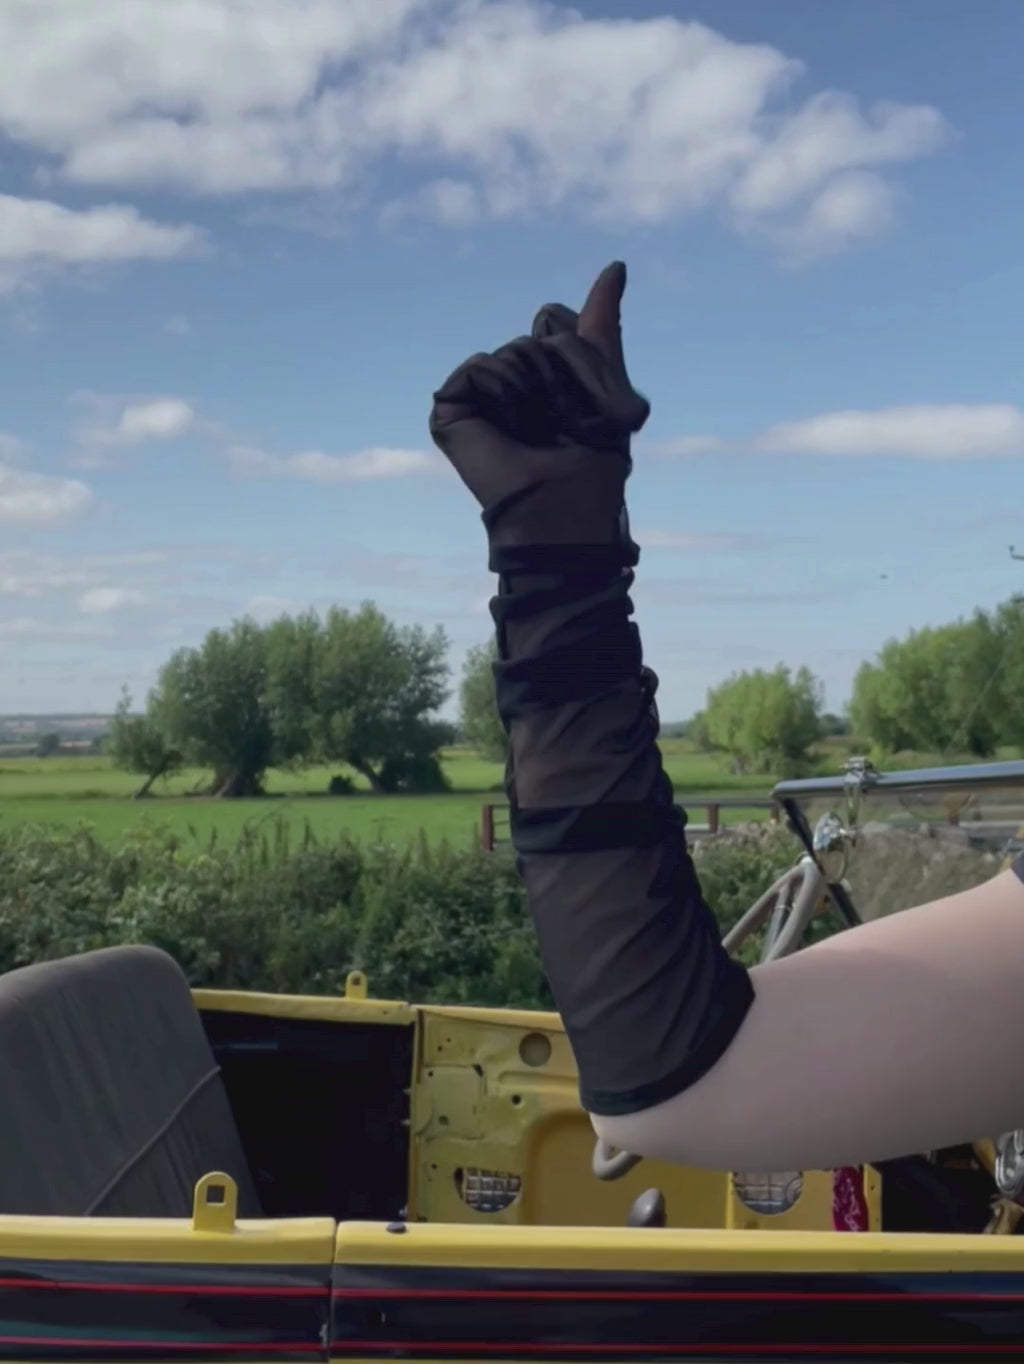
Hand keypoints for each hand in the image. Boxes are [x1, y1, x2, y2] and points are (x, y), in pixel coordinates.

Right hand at [428, 262, 649, 552]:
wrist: (562, 506)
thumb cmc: (592, 460)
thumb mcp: (607, 382)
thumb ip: (601, 324)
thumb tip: (616, 265)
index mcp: (544, 373)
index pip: (556, 319)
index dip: (579, 351)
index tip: (592, 395)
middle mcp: (511, 381)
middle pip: (541, 330)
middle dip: (568, 370)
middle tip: (571, 419)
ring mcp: (479, 394)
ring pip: (515, 348)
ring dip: (541, 388)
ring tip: (540, 430)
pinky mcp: (451, 407)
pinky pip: (482, 365)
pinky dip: (504, 393)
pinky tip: (507, 426)